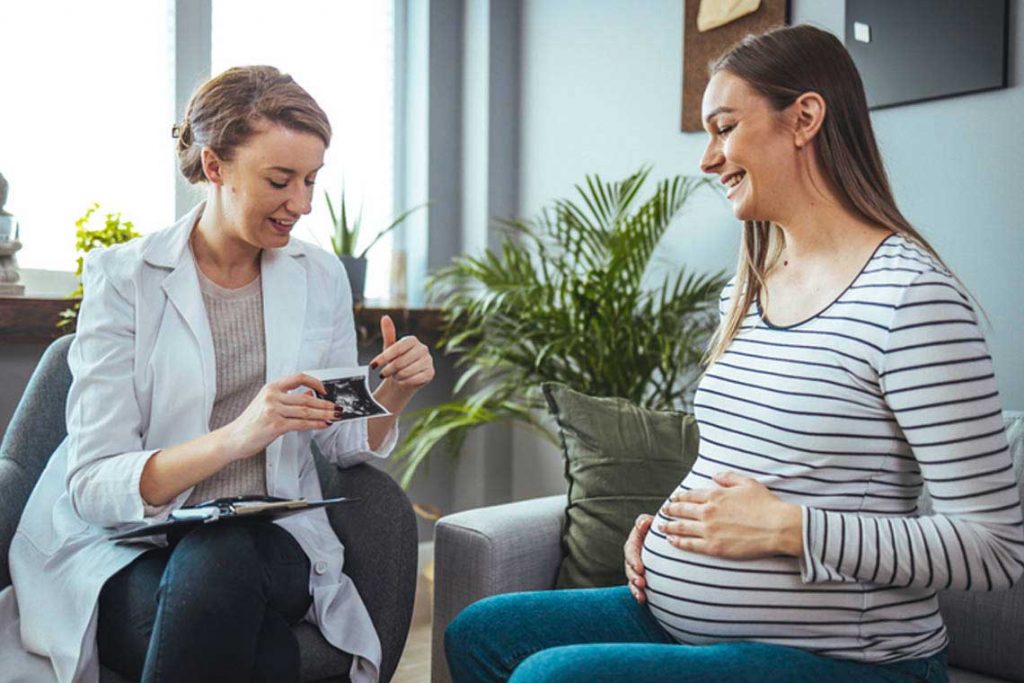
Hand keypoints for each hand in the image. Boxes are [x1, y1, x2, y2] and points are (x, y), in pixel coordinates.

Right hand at [223, 373, 338, 458]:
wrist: (233, 438)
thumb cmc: (250, 423)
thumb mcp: (268, 404)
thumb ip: (289, 399)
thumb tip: (311, 394)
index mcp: (271, 388)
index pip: (298, 378)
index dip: (315, 382)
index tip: (325, 390)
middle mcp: (272, 397)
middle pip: (306, 398)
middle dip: (325, 404)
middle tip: (337, 407)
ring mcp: (273, 411)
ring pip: (306, 411)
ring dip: (324, 415)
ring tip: (335, 416)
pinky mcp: (275, 425)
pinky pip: (301, 424)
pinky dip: (315, 424)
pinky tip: (323, 425)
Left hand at [370, 315, 434, 401]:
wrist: (404, 377)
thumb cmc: (396, 361)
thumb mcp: (389, 348)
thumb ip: (388, 333)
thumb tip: (385, 317)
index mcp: (412, 340)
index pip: (397, 348)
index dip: (384, 357)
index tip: (373, 365)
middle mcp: (423, 349)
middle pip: (401, 361)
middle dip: (389, 369)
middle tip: (383, 373)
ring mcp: (428, 361)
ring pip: (407, 371)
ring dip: (397, 376)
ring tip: (395, 375)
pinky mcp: (430, 373)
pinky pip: (414, 379)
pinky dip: (405, 382)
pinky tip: (403, 380)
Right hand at [624, 514, 653, 602]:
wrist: (669, 541)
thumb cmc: (660, 528)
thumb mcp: (651, 523)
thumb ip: (645, 521)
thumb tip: (644, 523)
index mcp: (634, 542)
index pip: (630, 551)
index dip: (634, 560)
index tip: (640, 568)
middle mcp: (634, 556)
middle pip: (629, 567)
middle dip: (633, 576)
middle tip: (641, 583)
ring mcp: (637, 568)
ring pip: (632, 579)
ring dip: (635, 588)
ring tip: (641, 595)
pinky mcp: (643, 578)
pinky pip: (637, 587)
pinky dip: (638, 594)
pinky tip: (642, 601)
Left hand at [659, 471, 803, 559]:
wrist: (777, 527)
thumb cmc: (766, 504)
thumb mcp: (747, 483)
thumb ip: (728, 478)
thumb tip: (714, 475)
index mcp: (715, 495)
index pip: (690, 495)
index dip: (679, 498)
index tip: (673, 500)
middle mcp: (708, 511)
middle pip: (682, 510)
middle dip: (670, 511)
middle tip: (663, 512)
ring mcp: (709, 530)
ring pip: (681, 527)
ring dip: (669, 526)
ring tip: (661, 526)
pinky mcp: (714, 547)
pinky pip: (690, 544)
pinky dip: (678, 542)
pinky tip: (671, 540)